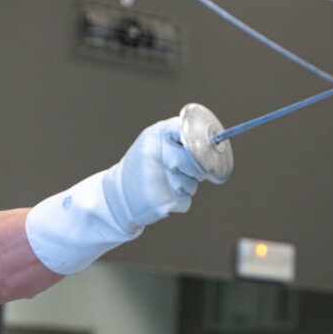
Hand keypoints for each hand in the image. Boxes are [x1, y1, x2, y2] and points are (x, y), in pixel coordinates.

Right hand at [103, 116, 212, 233]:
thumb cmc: (144, 166)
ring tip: (165, 185)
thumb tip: (215, 144)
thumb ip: (179, 139)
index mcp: (154, 136)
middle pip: (196, 161)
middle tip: (185, 171)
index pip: (187, 130)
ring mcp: (157, 179)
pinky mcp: (161, 202)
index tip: (203, 148)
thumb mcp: (153, 143)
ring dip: (186, 188)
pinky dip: (179, 202)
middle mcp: (154, 154)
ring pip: (192, 185)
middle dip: (198, 169)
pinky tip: (162, 197)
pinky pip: (185, 202)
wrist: (117, 196)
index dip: (199, 141)